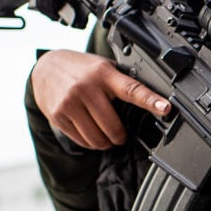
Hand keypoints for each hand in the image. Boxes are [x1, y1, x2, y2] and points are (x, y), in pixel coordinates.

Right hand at [30, 49, 170, 149]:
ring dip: (106, 143)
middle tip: (121, 135)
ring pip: (98, 138)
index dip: (150, 100)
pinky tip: (90, 133)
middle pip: (113, 127)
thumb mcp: (102, 67)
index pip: (131, 89)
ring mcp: (70, 103)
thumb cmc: (80, 69)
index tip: (166, 108)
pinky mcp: (58, 116)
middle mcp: (86, 88)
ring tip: (106, 135)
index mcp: (104, 74)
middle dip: (120, 136)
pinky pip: (83, 141)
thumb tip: (148, 102)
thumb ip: (120, 82)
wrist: (44, 68)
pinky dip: (91, 143)